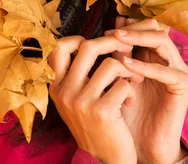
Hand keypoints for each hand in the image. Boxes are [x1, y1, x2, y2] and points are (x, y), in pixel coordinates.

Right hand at [47, 35, 141, 163]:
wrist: (106, 159)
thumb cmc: (97, 123)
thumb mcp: (79, 99)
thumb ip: (82, 72)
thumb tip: (103, 37)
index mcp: (56, 87)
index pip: (58, 48)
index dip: (79, 39)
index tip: (97, 45)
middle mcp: (64, 92)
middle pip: (88, 47)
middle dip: (112, 43)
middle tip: (126, 48)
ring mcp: (81, 102)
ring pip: (112, 65)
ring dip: (127, 71)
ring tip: (131, 82)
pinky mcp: (102, 111)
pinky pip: (124, 84)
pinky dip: (131, 90)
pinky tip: (129, 102)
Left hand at [106, 18, 187, 163]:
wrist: (140, 144)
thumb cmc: (126, 113)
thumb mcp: (118, 78)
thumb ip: (117, 55)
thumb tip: (111, 28)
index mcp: (155, 55)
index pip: (146, 25)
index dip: (128, 25)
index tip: (106, 30)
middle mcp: (170, 59)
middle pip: (156, 27)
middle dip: (133, 27)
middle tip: (112, 33)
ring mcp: (179, 70)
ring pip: (162, 40)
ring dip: (138, 38)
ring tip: (117, 40)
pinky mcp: (183, 85)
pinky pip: (166, 70)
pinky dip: (145, 65)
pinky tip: (126, 65)